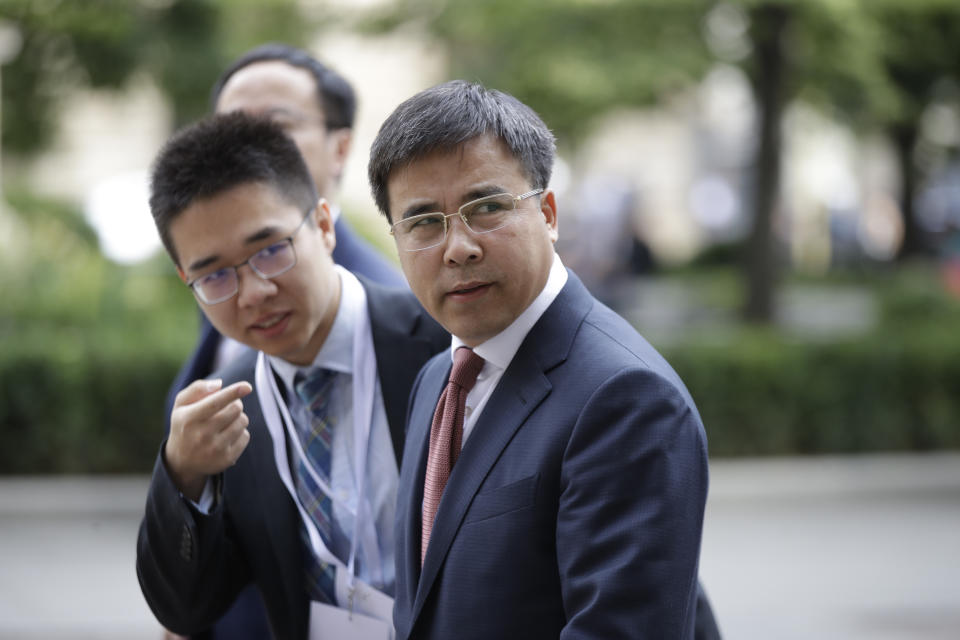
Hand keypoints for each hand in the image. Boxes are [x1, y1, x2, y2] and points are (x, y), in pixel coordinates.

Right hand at [165, 378, 252, 500]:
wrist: (181, 461)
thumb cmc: (185, 425)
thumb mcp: (181, 405)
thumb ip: (197, 389)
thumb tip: (220, 384)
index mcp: (189, 419)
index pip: (215, 403)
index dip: (232, 393)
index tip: (247, 387)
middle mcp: (202, 435)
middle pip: (235, 409)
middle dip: (235, 403)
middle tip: (227, 407)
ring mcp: (215, 449)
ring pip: (243, 421)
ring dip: (238, 417)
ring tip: (225, 422)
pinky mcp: (227, 459)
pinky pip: (246, 436)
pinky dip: (240, 432)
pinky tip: (227, 436)